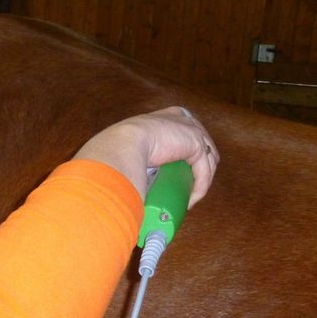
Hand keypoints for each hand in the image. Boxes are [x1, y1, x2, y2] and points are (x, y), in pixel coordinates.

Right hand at [73, 106, 218, 208]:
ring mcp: (189, 129)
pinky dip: (199, 188)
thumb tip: (110, 184)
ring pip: (206, 159)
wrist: (120, 147)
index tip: (178, 172)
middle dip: (198, 166)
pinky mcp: (196, 144)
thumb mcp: (122, 149)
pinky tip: (189, 201)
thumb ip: (124, 156)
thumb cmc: (114, 151)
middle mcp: (178, 118)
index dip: (185, 152)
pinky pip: (204, 171)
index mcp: (161, 116)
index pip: (182, 131)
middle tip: (185, 188)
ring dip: (199, 181)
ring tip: (185, 198)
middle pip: (199, 144)